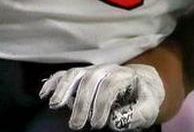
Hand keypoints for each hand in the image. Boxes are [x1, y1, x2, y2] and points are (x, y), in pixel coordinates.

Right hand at [40, 63, 164, 130]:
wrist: (143, 84)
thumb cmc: (144, 98)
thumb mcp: (149, 108)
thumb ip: (135, 114)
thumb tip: (113, 120)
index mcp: (126, 75)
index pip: (110, 84)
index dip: (101, 104)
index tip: (97, 125)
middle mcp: (108, 69)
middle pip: (91, 78)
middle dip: (82, 102)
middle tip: (77, 125)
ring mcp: (93, 70)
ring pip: (76, 73)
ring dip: (64, 88)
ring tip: (55, 106)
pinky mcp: (83, 75)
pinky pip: (66, 74)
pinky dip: (54, 82)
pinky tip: (44, 94)